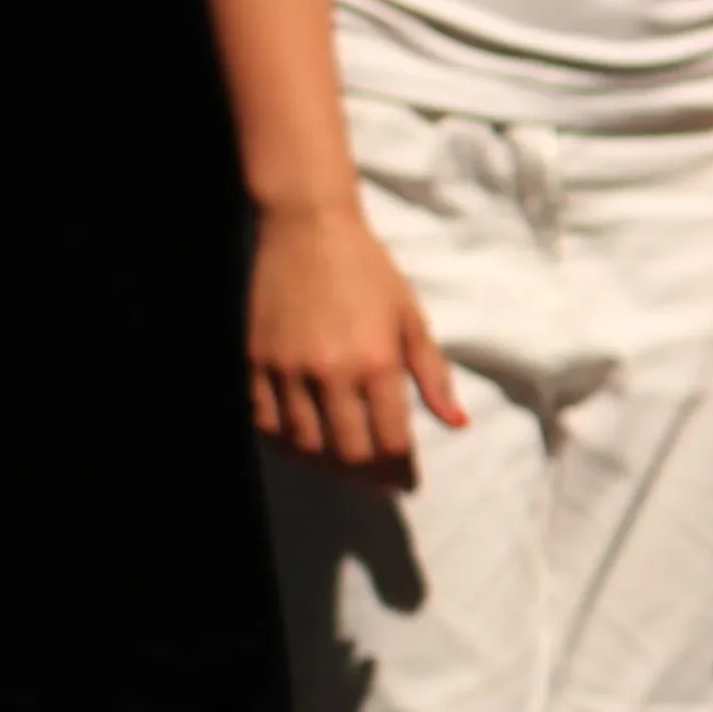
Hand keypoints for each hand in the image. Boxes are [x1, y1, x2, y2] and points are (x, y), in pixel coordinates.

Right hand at [249, 197, 464, 473]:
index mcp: (377, 362)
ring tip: (343, 464)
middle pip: (348, 451)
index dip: (402, 470)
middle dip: (367, 474)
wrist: (308, 229)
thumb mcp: (411, 318)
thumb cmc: (369, 271)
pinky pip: (263, 421)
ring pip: (303, 444)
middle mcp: (331, 372)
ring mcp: (286, 369)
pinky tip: (301, 442)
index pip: (392, 440)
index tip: (407, 482)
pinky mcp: (254, 362)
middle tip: (377, 478)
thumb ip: (433, 375)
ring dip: (326, 462)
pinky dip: (283, 440)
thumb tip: (458, 423)